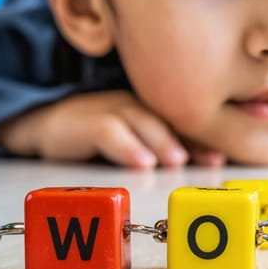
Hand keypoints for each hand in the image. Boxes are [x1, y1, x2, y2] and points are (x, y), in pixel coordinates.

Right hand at [0, 90, 226, 168]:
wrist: (46, 124)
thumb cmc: (100, 136)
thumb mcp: (137, 142)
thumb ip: (168, 150)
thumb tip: (210, 164)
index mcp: (152, 108)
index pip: (184, 122)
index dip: (204, 139)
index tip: (221, 159)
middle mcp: (136, 104)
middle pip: (170, 117)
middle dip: (192, 139)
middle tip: (211, 160)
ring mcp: (111, 108)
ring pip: (142, 121)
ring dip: (162, 141)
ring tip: (178, 161)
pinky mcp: (85, 121)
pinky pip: (108, 131)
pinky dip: (126, 147)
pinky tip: (141, 163)